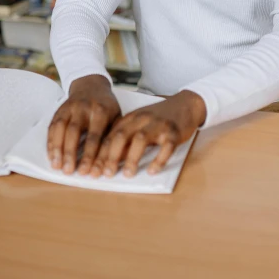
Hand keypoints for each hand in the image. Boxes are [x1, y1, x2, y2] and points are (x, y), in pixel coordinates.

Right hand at [47, 75, 120, 175]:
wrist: (92, 85)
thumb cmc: (107, 107)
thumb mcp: (117, 117)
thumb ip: (115, 137)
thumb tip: (116, 161)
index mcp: (101, 111)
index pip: (95, 136)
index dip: (90, 155)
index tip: (88, 172)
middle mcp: (84, 108)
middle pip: (74, 131)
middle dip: (70, 153)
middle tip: (68, 171)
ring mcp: (70, 107)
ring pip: (60, 128)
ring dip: (57, 148)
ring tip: (57, 166)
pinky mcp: (60, 109)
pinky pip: (52, 126)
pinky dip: (51, 142)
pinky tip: (51, 156)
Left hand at [89, 90, 205, 178]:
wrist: (185, 104)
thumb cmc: (160, 117)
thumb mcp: (139, 124)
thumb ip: (126, 138)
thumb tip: (111, 158)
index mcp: (131, 118)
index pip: (111, 136)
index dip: (100, 154)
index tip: (93, 169)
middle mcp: (142, 119)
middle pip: (121, 136)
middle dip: (111, 156)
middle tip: (106, 173)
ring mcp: (158, 125)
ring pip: (140, 140)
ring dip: (132, 158)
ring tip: (128, 174)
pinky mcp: (174, 132)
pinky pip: (165, 147)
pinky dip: (158, 160)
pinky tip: (153, 170)